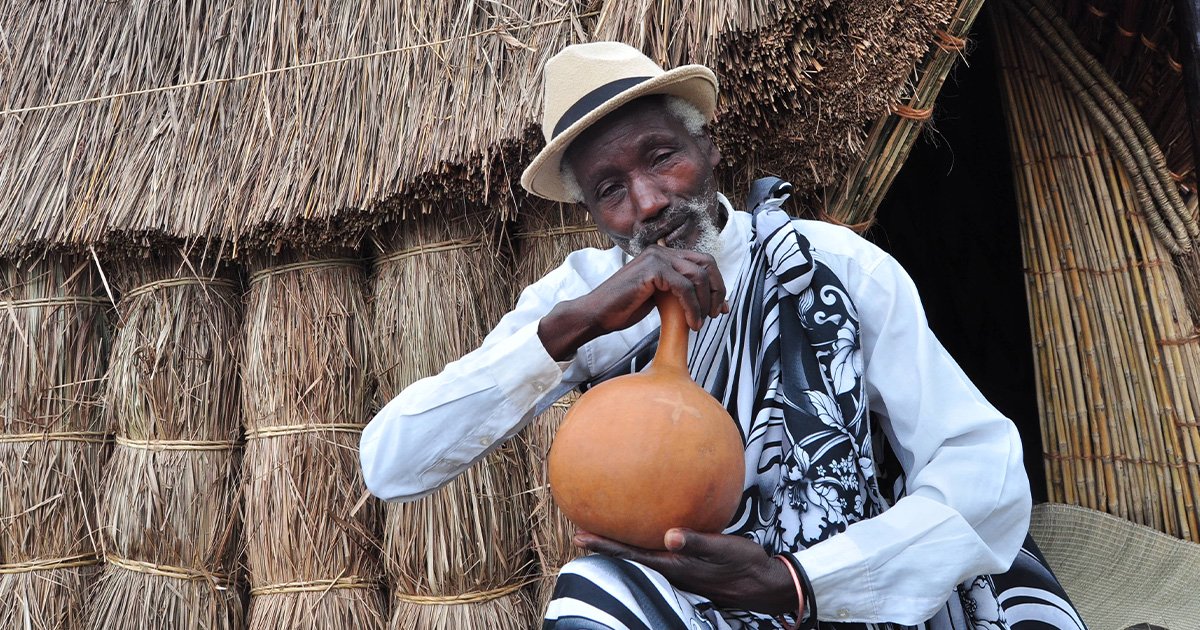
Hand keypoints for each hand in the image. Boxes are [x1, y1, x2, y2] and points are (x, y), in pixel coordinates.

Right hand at [539, 245, 727, 359]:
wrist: (597, 314)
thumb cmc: (624, 308)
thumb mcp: (660, 298)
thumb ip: (682, 294)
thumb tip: (711, 304)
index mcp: (663, 255)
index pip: (702, 262)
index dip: (716, 284)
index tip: (720, 308)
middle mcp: (661, 251)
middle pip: (706, 263)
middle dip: (716, 290)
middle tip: (715, 314)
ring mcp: (656, 258)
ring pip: (698, 275)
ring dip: (704, 302)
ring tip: (700, 322)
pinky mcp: (652, 270)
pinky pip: (684, 287)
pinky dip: (693, 307)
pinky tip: (691, 323)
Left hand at [573, 528, 799, 615]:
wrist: (765, 586)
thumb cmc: (746, 564)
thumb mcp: (725, 549)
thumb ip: (698, 542)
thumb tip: (669, 536)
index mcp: (675, 567)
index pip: (631, 555)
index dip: (606, 546)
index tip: (580, 536)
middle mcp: (671, 573)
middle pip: (629, 560)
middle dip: (604, 547)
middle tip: (579, 535)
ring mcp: (679, 575)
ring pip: (641, 561)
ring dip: (620, 549)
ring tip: (602, 536)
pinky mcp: (688, 571)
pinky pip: (656, 559)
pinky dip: (641, 548)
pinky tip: (645, 537)